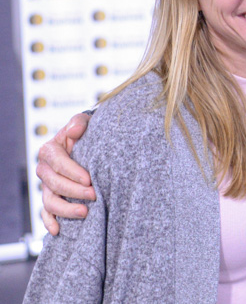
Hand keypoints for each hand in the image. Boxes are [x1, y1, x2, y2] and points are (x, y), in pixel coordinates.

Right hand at [36, 113, 94, 234]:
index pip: (58, 163)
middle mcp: (45, 170)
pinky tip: (58, 230)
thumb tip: (74, 131)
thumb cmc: (86, 132)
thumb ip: (78, 123)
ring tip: (85, 212)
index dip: (72, 172)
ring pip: (50, 202)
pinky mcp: (51, 198)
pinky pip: (46, 213)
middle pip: (54, 184)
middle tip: (94, 195)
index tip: (89, 179)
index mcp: (50, 150)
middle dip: (74, 191)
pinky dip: (49, 222)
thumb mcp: (83, 122)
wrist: (88, 142)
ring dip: (65, 210)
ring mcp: (46, 186)